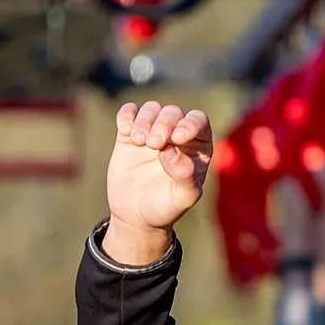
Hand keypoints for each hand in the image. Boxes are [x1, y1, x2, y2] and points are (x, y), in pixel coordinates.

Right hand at [103, 101, 211, 264]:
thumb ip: (184, 176)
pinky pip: (129, 112)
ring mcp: (153, 132)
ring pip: (152, 109)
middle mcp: (177, 134)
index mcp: (198, 146)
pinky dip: (126, 115)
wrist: (136, 215)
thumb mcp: (182, 198)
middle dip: (163, 123)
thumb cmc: (166, 206)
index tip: (177, 137)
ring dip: (144, 120)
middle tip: (154, 143)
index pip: (198, 121)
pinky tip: (125, 129)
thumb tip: (172, 151)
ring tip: (139, 141)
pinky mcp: (129, 135)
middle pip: (173, 113)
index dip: (189, 123)